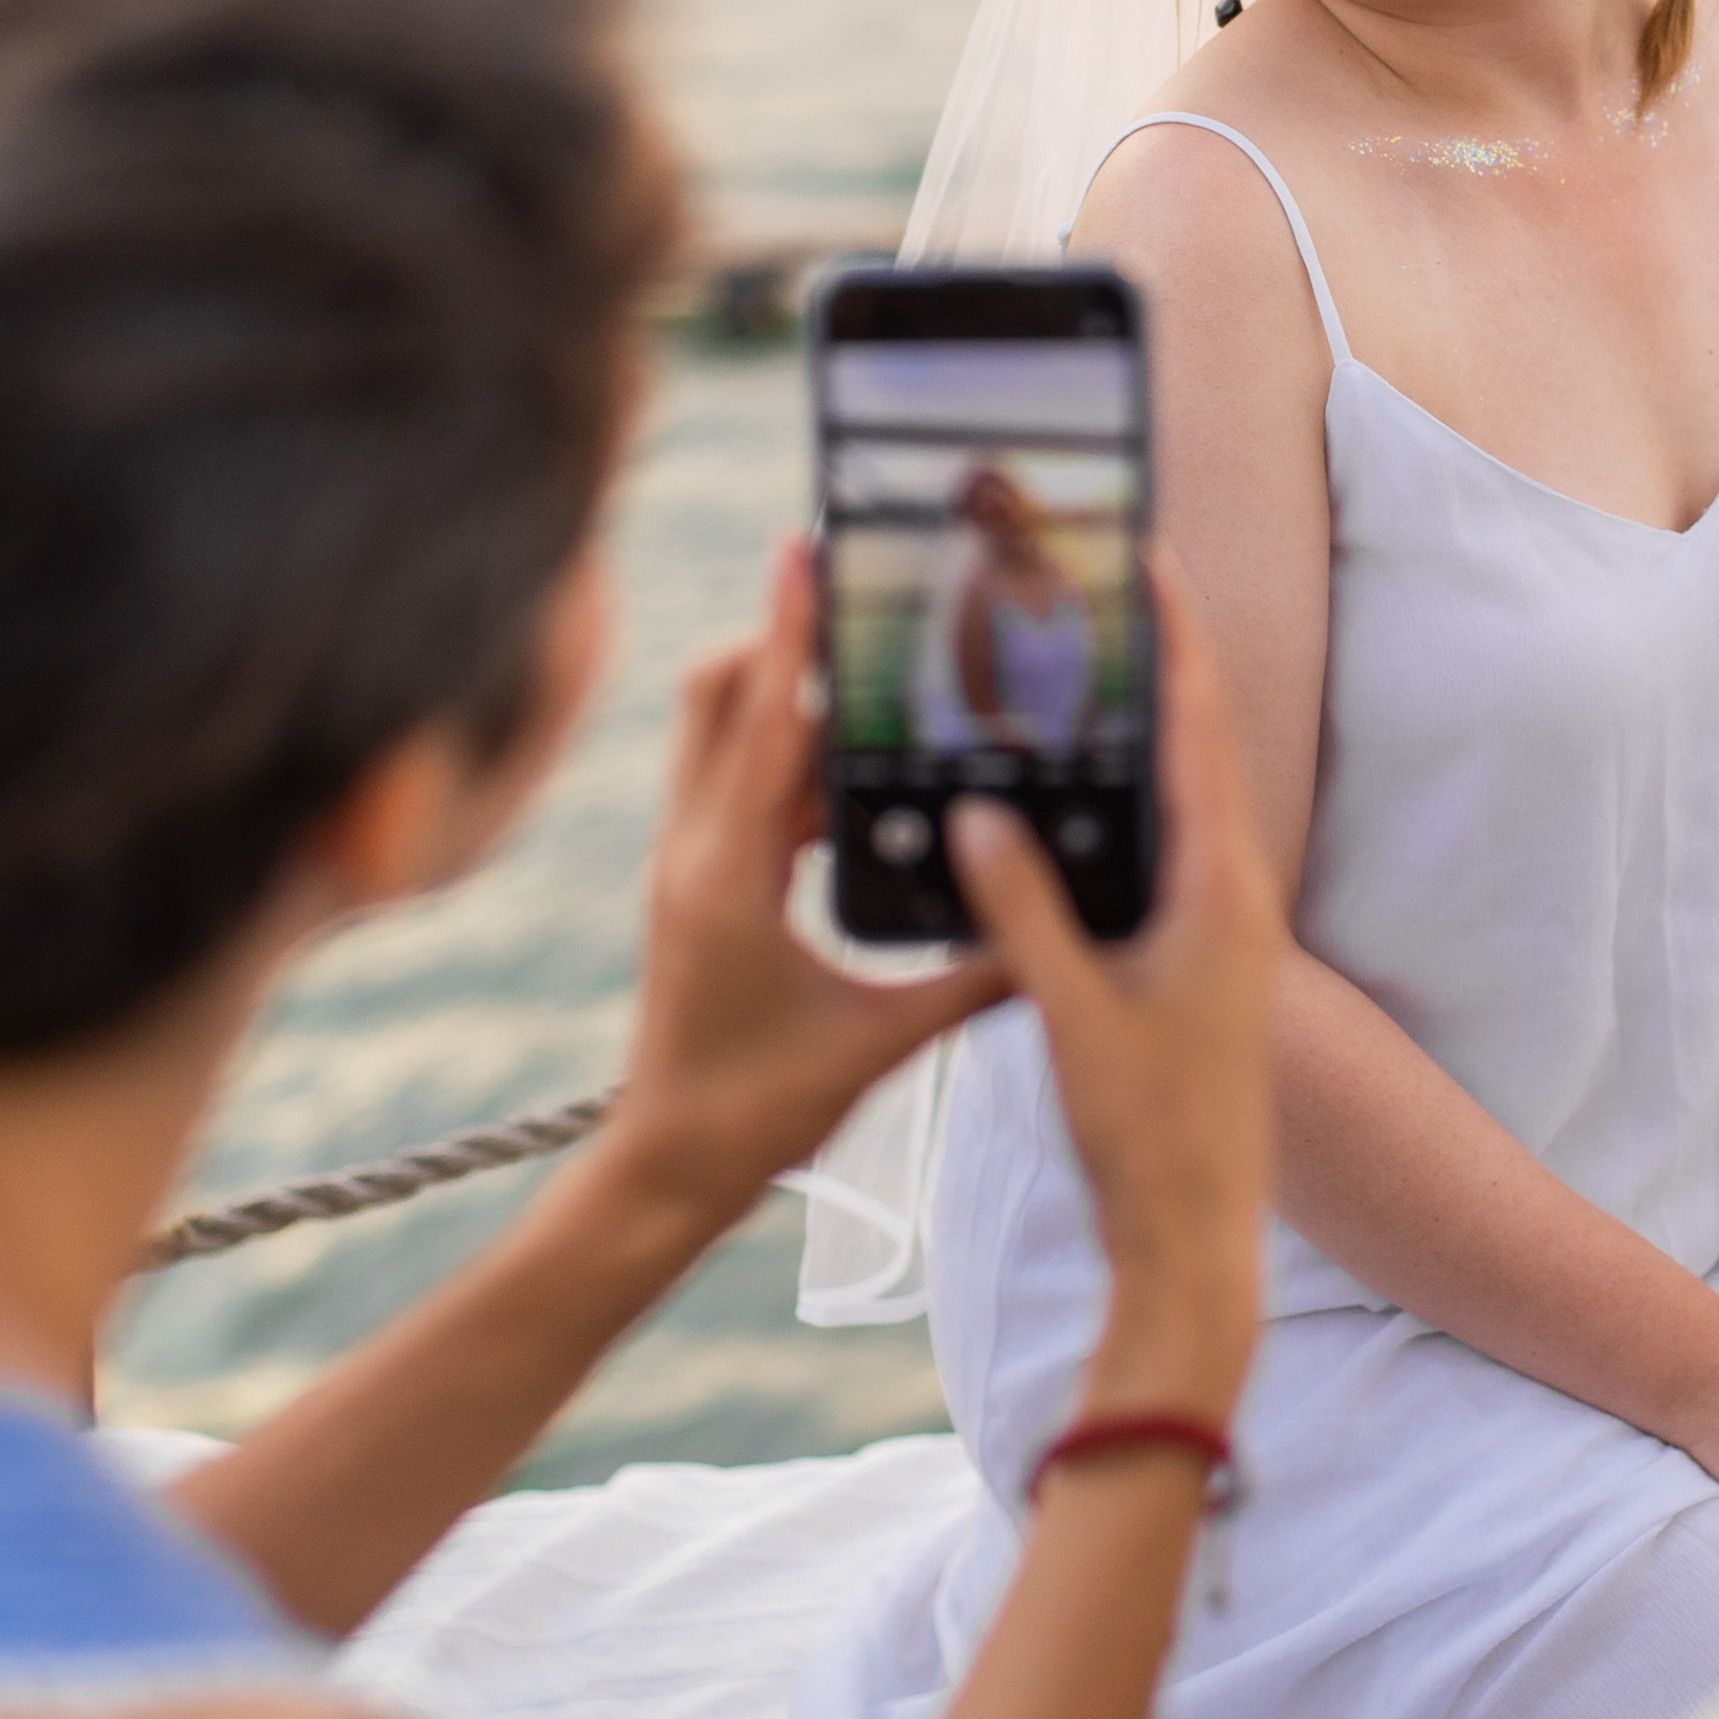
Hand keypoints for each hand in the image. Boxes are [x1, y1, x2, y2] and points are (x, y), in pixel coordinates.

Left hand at [601, 542, 1006, 1235]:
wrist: (668, 1169)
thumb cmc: (758, 1113)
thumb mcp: (878, 1043)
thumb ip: (969, 980)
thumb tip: (1050, 930)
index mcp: (727, 874)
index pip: (760, 721)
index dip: (786, 630)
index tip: (806, 549)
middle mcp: (692, 851)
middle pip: (717, 698)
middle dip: (778, 642)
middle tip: (855, 606)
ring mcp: (685, 864)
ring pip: (722, 739)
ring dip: (789, 703)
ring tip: (874, 682)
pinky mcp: (695, 885)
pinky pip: (737, 790)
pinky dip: (790, 765)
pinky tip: (857, 781)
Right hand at [946, 554, 1278, 1432]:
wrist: (1196, 1238)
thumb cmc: (1148, 1133)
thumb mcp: (1071, 1012)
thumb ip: (1021, 911)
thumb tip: (974, 813)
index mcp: (1222, 891)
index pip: (1200, 729)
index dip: (1174, 636)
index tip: (1147, 555)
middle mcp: (1235, 897)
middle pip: (1197, 745)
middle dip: (1153, 661)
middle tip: (1100, 585)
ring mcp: (1221, 929)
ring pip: (1181, 797)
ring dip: (1139, 727)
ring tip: (1081, 659)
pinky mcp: (1198, 961)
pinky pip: (1163, 848)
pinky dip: (1124, 799)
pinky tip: (1068, 792)